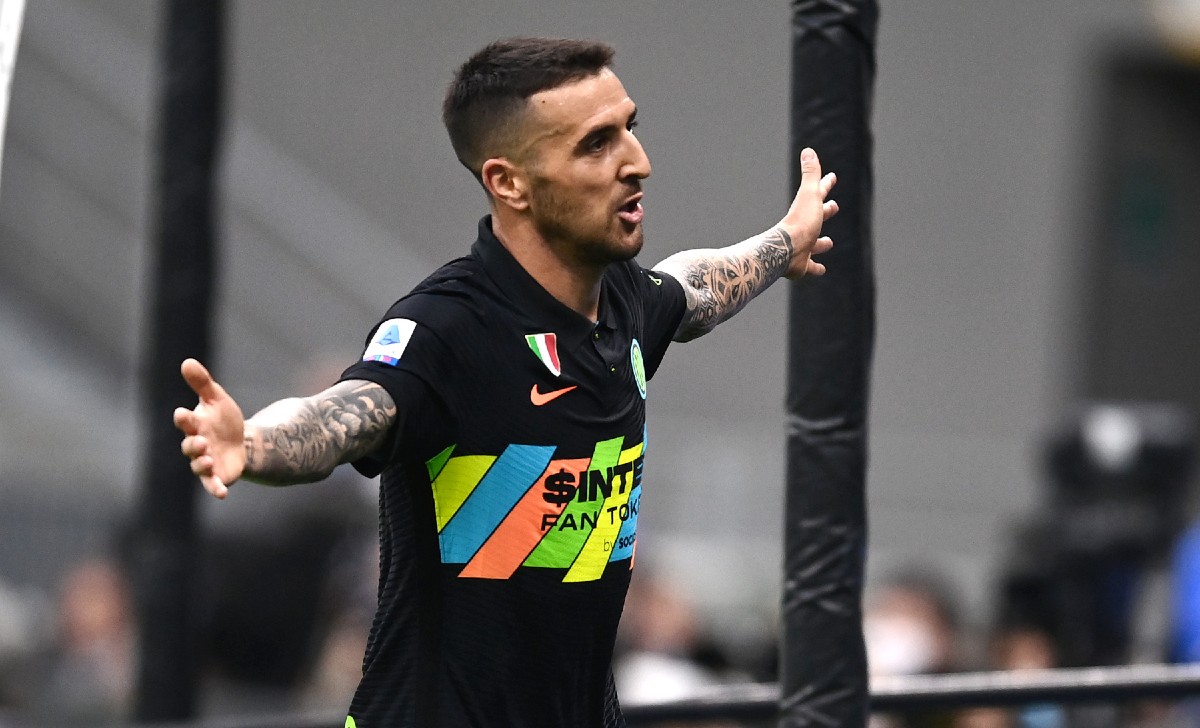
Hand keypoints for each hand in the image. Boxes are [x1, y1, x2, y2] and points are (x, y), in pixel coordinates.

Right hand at [173, 358, 245, 498]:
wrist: (243, 441)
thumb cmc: (224, 419)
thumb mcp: (217, 398)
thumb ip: (202, 383)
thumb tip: (187, 361)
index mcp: (195, 425)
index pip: (185, 421)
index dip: (184, 419)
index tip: (183, 414)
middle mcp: (196, 445)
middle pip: (189, 446)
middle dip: (193, 444)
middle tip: (200, 441)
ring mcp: (205, 462)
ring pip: (198, 466)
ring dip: (201, 464)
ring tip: (208, 459)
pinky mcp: (217, 476)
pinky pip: (213, 485)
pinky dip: (216, 489)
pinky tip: (222, 494)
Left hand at [780, 147, 837, 278]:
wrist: (785, 251)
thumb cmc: (800, 222)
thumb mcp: (809, 195)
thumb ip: (811, 174)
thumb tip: (808, 151)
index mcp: (807, 210)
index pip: (818, 193)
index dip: (826, 184)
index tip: (832, 177)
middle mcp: (805, 228)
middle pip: (817, 218)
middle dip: (826, 211)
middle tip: (833, 206)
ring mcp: (803, 246)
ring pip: (815, 245)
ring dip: (822, 243)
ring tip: (829, 243)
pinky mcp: (802, 265)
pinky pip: (811, 267)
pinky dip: (816, 268)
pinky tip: (821, 270)